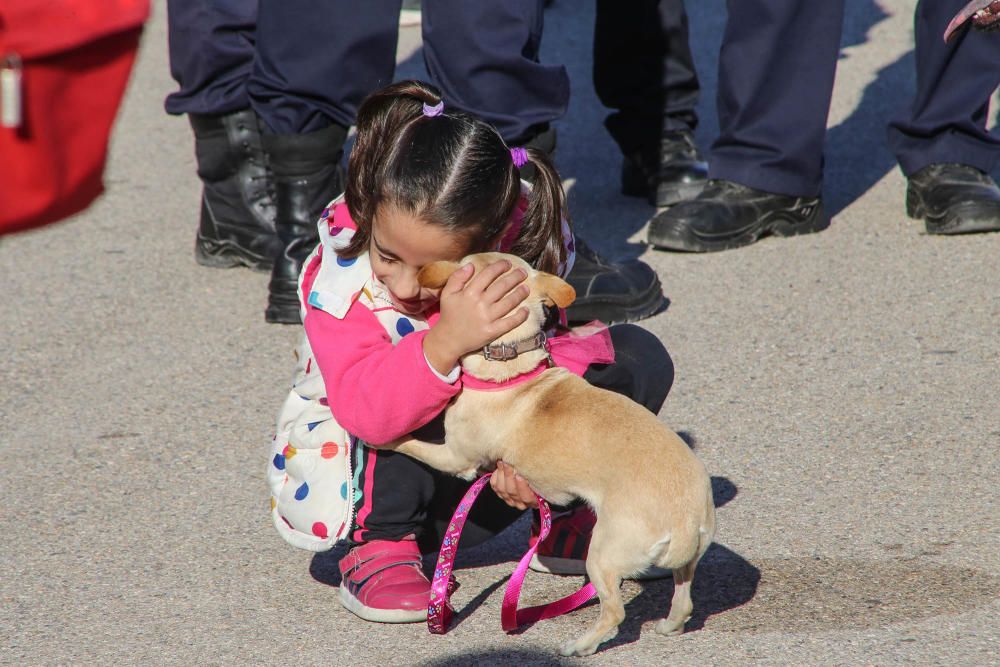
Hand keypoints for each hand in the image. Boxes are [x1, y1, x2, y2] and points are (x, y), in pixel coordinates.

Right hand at [423, 259, 529, 373]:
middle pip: (502, 286)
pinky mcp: (493, 331)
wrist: (448, 340)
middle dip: (515, 277)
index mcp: (469, 293)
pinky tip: (526, 310)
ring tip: (526, 288)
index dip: (500, 266)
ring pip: (509, 303)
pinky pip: (510, 322)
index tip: (508, 263)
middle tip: (523, 272)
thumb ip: (457, 277)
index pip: (488, 274)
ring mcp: (488, 318)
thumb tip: (471, 265)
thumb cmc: (449, 315)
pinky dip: (520, 316)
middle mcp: (480, 304)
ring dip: (520, 294)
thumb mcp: (447, 293)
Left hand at [490, 461, 538, 509]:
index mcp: (534, 500)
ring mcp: (509, 499)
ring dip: (501, 474)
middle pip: (512, 492)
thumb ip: (537, 474)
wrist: (529, 475)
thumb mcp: (541, 477)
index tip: (519, 475)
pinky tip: (499, 467)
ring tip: (503, 462)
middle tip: (508, 463)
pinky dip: (496, 475)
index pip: (526, 497)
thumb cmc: (538, 475)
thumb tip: (536, 464)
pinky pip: (495, 486)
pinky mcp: (500, 493)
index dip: (522, 487)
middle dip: (509, 476)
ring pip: (502, 489)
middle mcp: (521, 502)